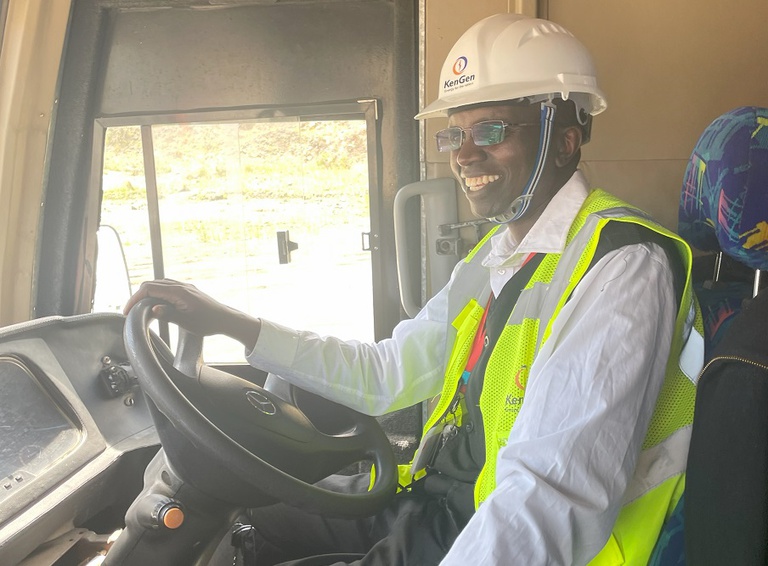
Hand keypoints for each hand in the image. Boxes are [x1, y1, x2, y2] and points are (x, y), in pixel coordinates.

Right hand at [123, 279, 260, 349]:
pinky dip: (157, 293)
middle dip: (138, 296)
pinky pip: (167, 287)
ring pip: (159, 284)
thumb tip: (153, 310)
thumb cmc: (208, 322)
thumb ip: (169, 315)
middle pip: (152, 284)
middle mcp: (181, 286)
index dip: (135, 298)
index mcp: (179, 292)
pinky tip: (155, 303)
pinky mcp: (187, 290)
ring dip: (147, 293)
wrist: (225, 319)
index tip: (127, 310)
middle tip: (130, 310)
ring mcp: (184, 287)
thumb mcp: (186, 322)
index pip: (149, 289)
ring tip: (140, 307)